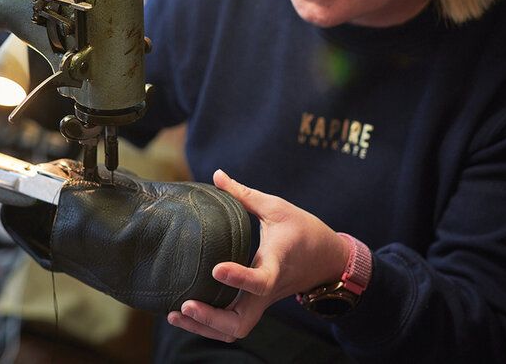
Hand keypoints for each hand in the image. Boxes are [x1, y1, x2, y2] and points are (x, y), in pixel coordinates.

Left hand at [167, 169, 349, 341]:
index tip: (216, 269)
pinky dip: (209, 326)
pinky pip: (232, 324)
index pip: (260, 281)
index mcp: (276, 266)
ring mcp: (261, 302)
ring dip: (205, 327)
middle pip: (241, 322)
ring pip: (234, 330)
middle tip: (185, 305)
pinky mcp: (255, 304)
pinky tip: (186, 316)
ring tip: (175, 314)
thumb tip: (217, 174)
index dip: (239, 279)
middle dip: (211, 319)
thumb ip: (244, 194)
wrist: (329, 260)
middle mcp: (267, 291)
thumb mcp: (277, 207)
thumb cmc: (304, 230)